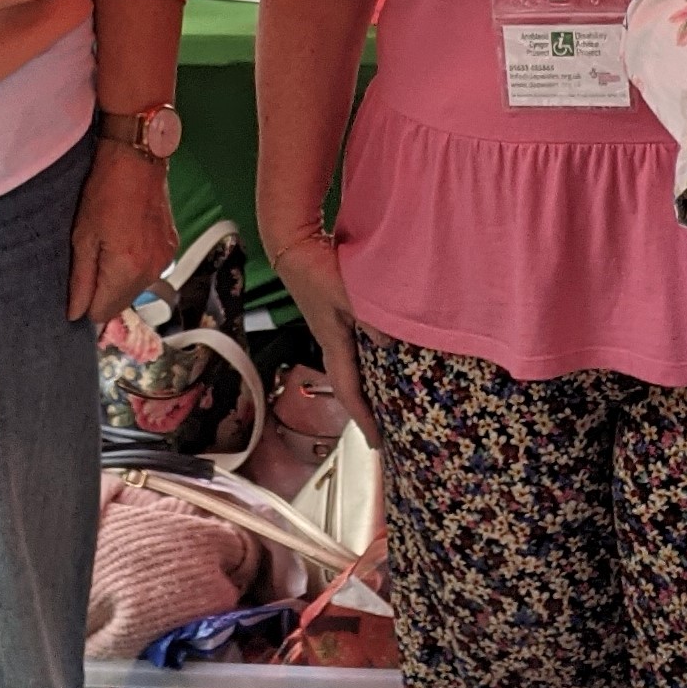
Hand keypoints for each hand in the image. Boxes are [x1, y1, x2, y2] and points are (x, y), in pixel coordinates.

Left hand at [69, 139, 178, 325]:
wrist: (138, 160)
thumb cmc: (103, 193)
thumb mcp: (82, 236)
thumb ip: (80, 280)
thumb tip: (75, 314)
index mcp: (126, 270)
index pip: (103, 312)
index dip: (87, 303)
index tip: (80, 283)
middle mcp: (151, 272)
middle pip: (122, 304)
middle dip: (105, 292)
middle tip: (93, 260)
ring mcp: (166, 260)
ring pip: (136, 289)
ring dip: (121, 279)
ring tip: (111, 246)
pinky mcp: (173, 248)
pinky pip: (149, 272)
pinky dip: (136, 265)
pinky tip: (128, 240)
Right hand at [268, 227, 380, 452]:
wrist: (293, 245)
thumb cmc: (317, 269)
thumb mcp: (347, 295)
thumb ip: (370, 317)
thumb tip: (390, 343)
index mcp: (333, 344)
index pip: (350, 391)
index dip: (364, 418)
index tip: (378, 442)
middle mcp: (332, 342)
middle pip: (352, 384)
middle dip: (368, 408)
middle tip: (389, 428)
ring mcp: (333, 329)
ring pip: (356, 367)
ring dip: (371, 385)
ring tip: (392, 400)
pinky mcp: (336, 315)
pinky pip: (358, 349)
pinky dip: (372, 361)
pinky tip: (387, 358)